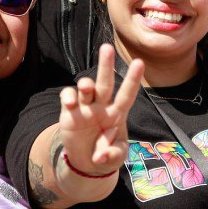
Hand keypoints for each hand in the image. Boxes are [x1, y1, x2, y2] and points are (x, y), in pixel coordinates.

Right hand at [58, 44, 144, 174]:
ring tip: (87, 88)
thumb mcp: (116, 158)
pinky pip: (67, 97)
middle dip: (106, 65)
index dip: (133, 80)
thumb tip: (100, 156)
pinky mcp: (69, 111)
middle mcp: (102, 105)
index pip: (127, 94)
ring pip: (85, 88)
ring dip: (85, 85)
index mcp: (118, 113)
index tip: (140, 62)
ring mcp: (85, 106)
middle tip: (107, 48)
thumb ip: (111, 156)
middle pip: (105, 82)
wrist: (87, 161)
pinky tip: (69, 103)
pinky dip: (67, 97)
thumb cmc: (107, 154)